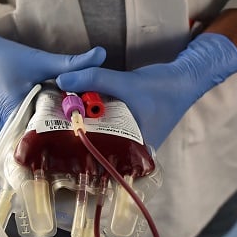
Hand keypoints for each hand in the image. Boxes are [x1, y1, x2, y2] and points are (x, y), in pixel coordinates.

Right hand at [0, 13, 105, 142]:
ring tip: (53, 126)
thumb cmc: (2, 56)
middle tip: (71, 133)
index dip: (61, 138)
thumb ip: (71, 64)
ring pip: (19, 141)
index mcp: (11, 112)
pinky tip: (32, 120)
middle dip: (50, 138)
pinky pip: (7, 136)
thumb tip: (102, 54)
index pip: (42, 138)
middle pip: (31, 143)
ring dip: (34, 134)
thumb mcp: (39, 60)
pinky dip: (20, 129)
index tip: (79, 136)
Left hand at [57, 33, 236, 148]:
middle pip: (96, 146)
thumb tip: (61, 79)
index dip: (76, 148)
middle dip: (75, 135)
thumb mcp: (127, 82)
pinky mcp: (127, 127)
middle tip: (51, 124)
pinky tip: (78, 108)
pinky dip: (93, 117)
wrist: (185, 79)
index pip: (99, 158)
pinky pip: (105, 126)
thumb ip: (94, 78)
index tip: (54, 135)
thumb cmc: (162, 87)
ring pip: (99, 135)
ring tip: (60, 115)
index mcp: (134, 150)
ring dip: (83, 123)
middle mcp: (131, 150)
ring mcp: (130, 139)